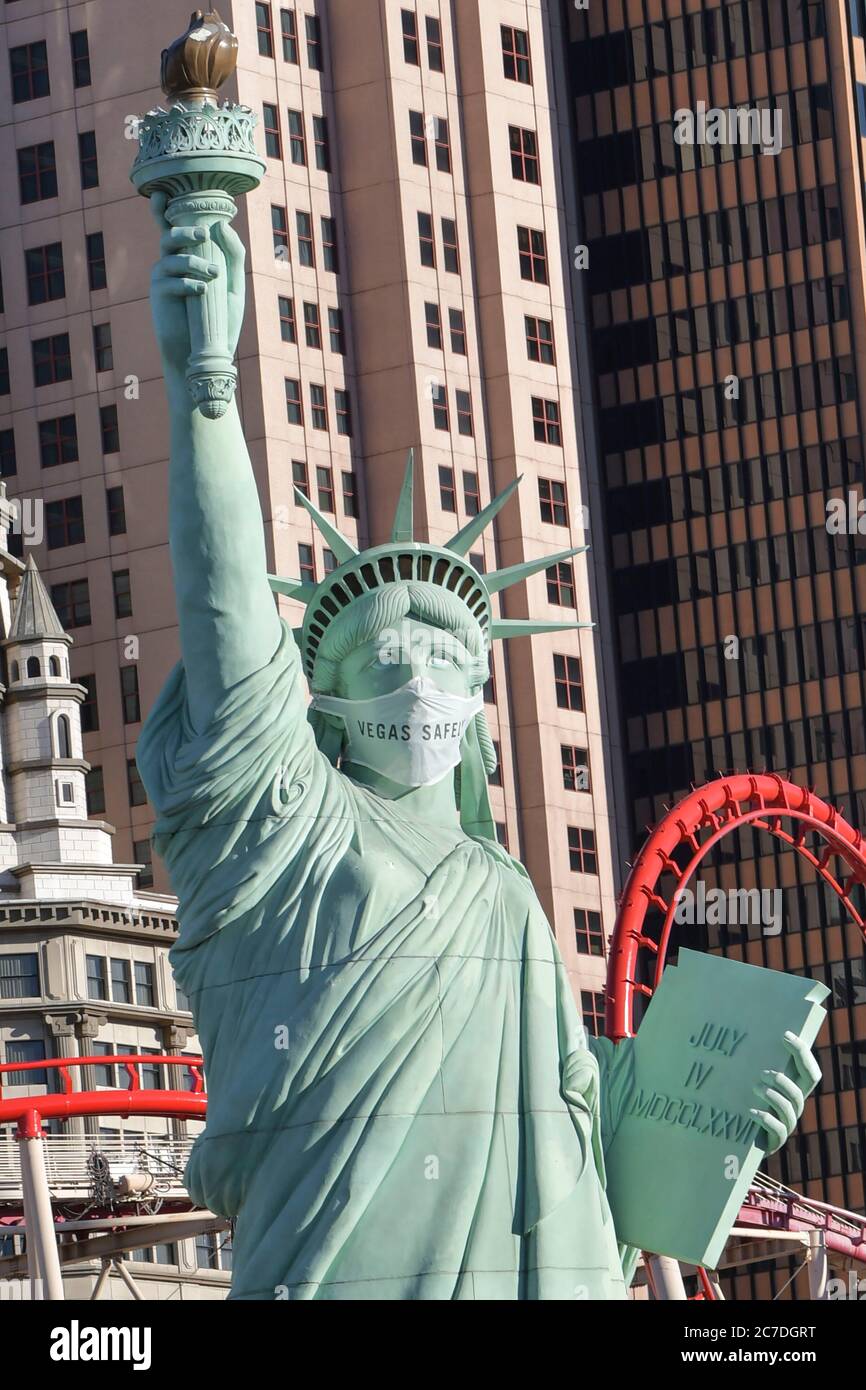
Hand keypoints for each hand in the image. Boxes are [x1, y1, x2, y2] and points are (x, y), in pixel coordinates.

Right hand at [148, 191, 245, 383]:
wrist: (205, 355)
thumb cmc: (218, 321)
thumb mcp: (233, 286)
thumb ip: (233, 255)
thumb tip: (223, 224)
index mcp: (187, 258)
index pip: (173, 228)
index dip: (162, 209)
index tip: (161, 192)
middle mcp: (171, 265)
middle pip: (168, 235)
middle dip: (184, 231)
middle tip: (203, 235)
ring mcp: (162, 280)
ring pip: (171, 256)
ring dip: (194, 261)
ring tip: (214, 275)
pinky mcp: (159, 297)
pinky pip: (170, 281)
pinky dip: (188, 282)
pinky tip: (203, 290)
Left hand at [750, 1031, 820, 1153]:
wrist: (737, 1138)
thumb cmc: (743, 1103)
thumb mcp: (751, 1083)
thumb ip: (754, 1065)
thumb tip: (746, 1033)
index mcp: (793, 1090)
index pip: (809, 1071)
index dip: (802, 1052)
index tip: (785, 1035)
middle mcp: (794, 1106)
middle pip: (805, 1087)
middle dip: (787, 1075)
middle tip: (762, 1073)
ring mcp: (787, 1123)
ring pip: (790, 1106)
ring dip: (772, 1095)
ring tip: (755, 1088)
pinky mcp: (776, 1141)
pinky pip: (778, 1130)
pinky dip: (765, 1118)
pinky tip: (751, 1112)